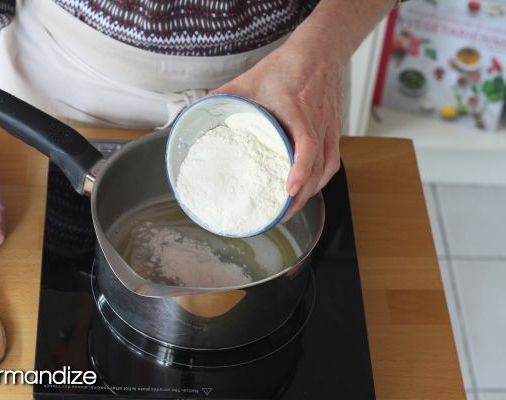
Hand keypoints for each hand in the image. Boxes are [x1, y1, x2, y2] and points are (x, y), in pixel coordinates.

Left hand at [212, 30, 345, 221]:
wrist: (321, 51)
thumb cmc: (288, 65)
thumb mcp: (251, 79)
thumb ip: (225, 95)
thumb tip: (200, 109)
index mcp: (299, 113)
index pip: (307, 147)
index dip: (300, 171)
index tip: (289, 190)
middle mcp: (319, 125)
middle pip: (318, 169)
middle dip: (302, 196)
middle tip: (281, 213)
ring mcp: (329, 129)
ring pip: (328, 169)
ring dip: (312, 191)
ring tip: (293, 207)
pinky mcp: (333, 131)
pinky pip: (332, 161)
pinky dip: (320, 178)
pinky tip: (307, 187)